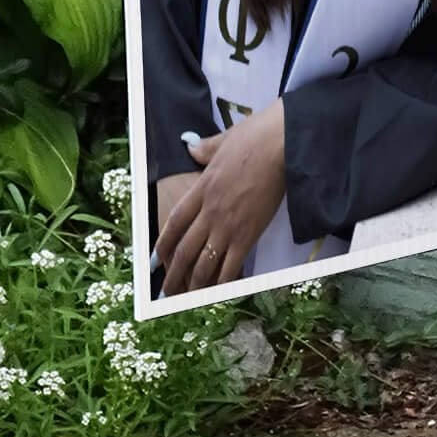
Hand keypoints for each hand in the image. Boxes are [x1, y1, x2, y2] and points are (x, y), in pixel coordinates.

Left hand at [158, 104, 287, 294]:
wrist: (280, 144)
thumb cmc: (255, 137)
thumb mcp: (222, 140)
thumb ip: (205, 148)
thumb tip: (192, 147)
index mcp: (201, 189)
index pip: (174, 222)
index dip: (163, 243)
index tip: (156, 259)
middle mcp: (210, 211)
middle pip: (184, 249)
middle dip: (174, 273)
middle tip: (167, 290)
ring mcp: (228, 225)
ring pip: (204, 262)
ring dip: (194, 283)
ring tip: (188, 298)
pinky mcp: (249, 233)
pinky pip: (231, 265)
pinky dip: (223, 282)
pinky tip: (218, 293)